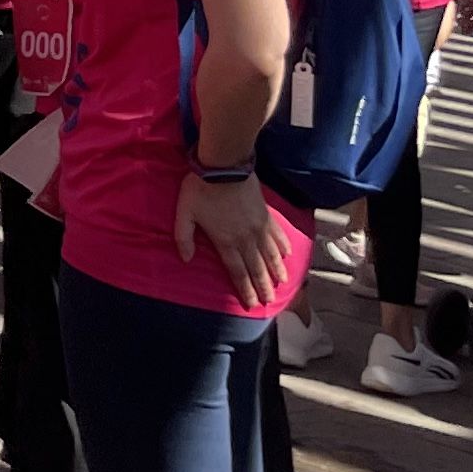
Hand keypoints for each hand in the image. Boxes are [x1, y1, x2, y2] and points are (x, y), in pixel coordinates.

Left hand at [174, 172, 292, 308]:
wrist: (224, 166)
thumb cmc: (200, 189)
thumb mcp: (184, 213)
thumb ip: (184, 237)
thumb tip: (185, 259)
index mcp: (225, 241)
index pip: (237, 272)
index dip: (245, 290)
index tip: (253, 304)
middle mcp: (246, 239)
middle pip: (257, 268)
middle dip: (264, 287)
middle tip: (271, 302)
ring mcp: (259, 228)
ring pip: (271, 255)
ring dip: (277, 271)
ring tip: (282, 284)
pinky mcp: (267, 215)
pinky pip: (278, 236)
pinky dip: (284, 248)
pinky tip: (288, 255)